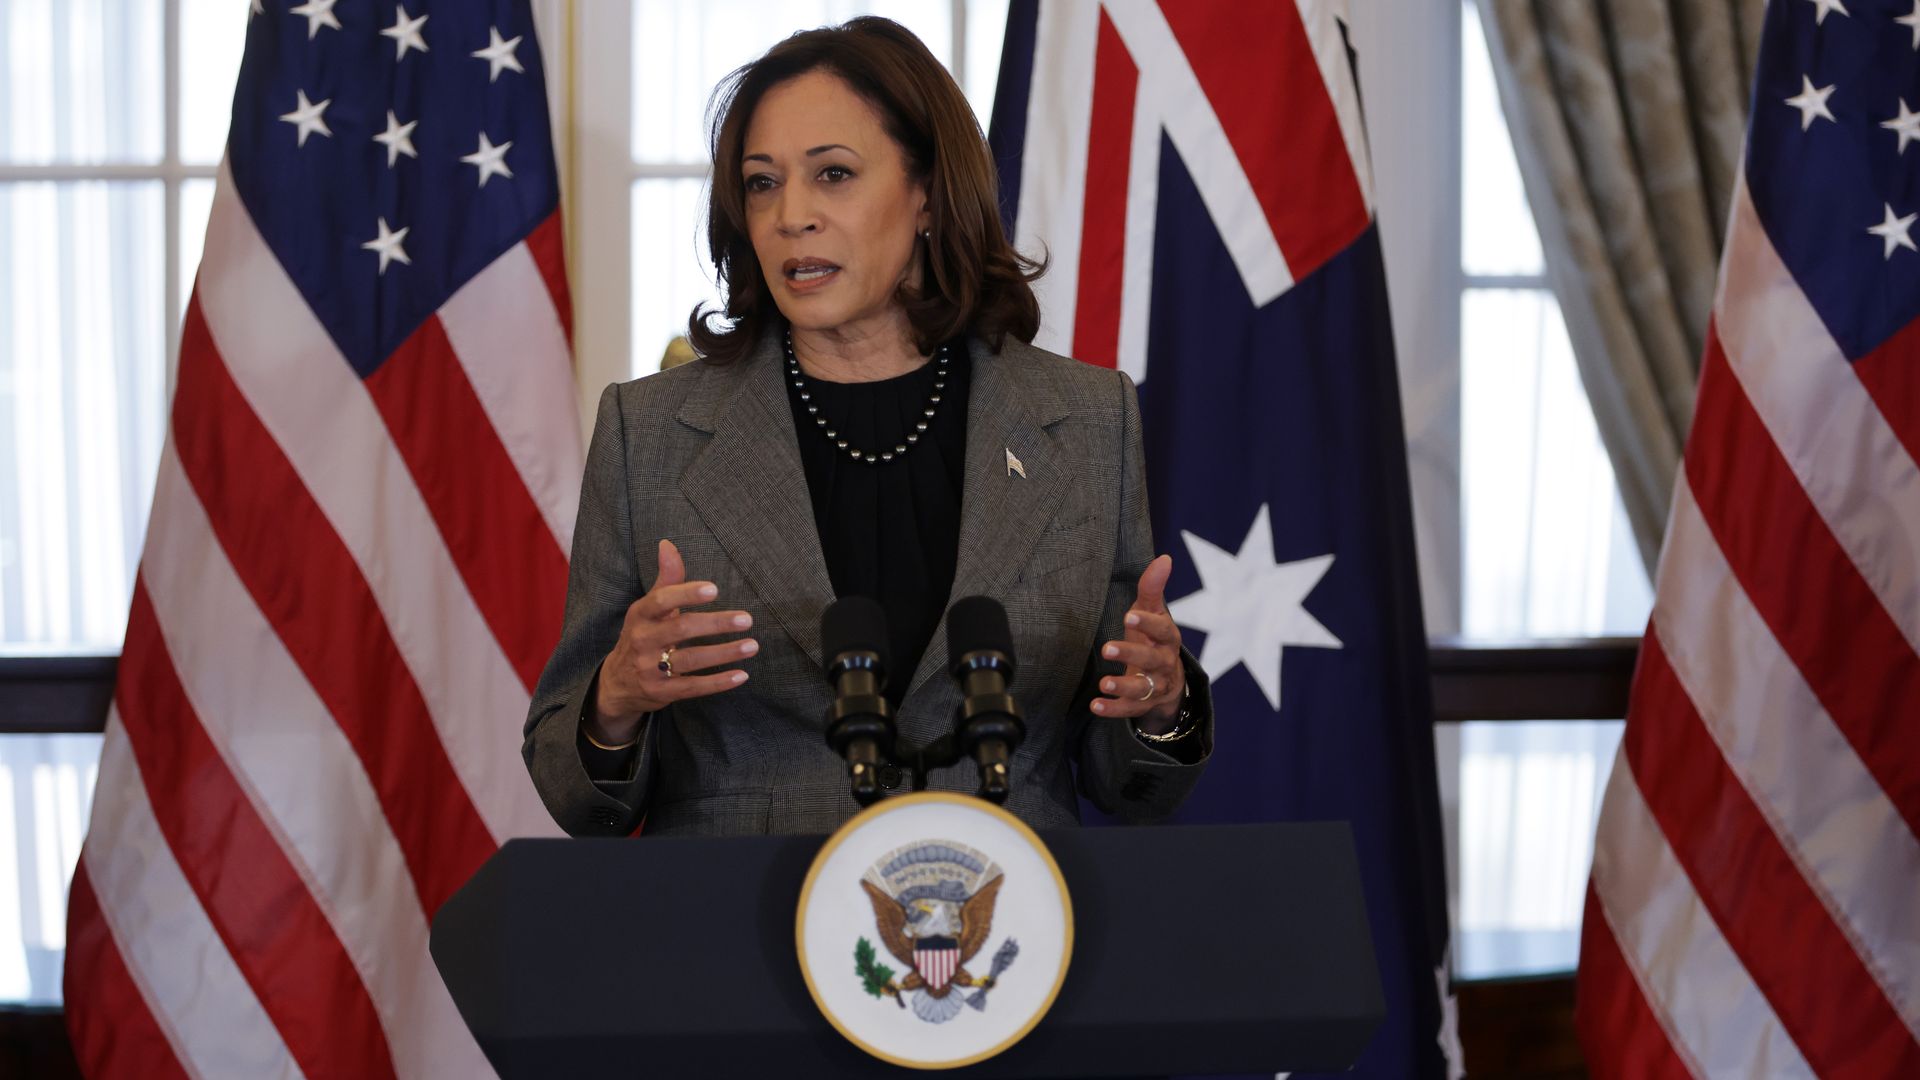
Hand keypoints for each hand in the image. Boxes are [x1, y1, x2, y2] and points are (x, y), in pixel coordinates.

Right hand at [590, 539, 755, 742]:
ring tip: (752, 646)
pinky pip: (693, 687)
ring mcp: (650, 668)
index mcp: (641, 614)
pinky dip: (718, 682)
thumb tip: (667, 544)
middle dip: (715, 624)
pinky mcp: (661, 692)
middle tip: (746, 619)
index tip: (714, 589)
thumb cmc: (642, 635)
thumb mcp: (648, 607)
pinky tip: (741, 675)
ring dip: (724, 653)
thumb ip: (666, 579)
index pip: (662, 600)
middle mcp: (642, 640)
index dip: (687, 594)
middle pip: (681, 629)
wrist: (617, 682)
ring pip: (691, 660)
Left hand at [1090, 554, 1185, 732]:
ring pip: (1143, 689)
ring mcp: (1155, 686)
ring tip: (1103, 683)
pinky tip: (1095, 705)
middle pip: (1152, 660)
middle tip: (1106, 647)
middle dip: (1131, 654)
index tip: (1129, 616)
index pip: (1163, 630)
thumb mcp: (1152, 612)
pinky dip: (1113, 709)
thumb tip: (1164, 558)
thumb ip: (1153, 588)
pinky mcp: (1143, 705)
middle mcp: (1164, 663)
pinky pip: (1130, 710)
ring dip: (1123, 686)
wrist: (1167, 679)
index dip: (1148, 623)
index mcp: (1168, 638)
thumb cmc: (1152, 637)